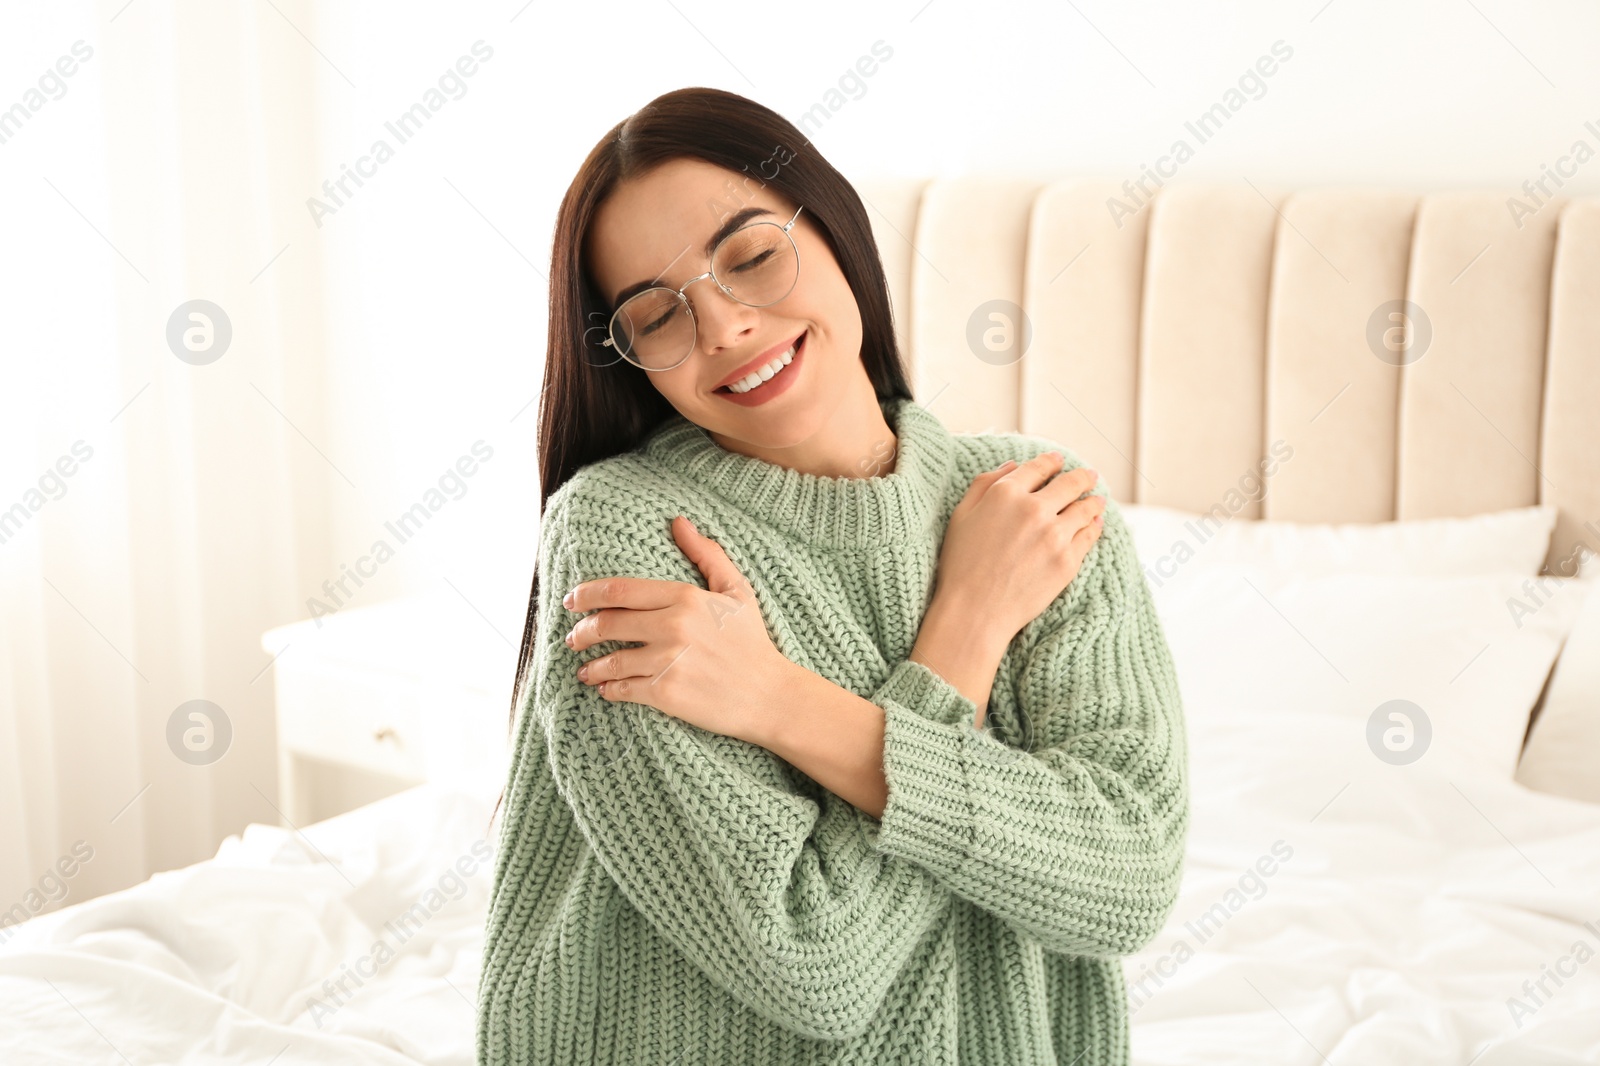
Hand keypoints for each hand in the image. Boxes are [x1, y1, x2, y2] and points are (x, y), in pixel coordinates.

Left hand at [563, 515, 793, 744]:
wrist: (769, 695)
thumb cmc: (752, 642)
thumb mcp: (737, 590)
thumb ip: (706, 554)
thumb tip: (678, 522)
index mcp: (684, 597)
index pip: (619, 590)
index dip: (587, 594)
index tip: (571, 600)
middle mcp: (672, 627)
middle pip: (606, 624)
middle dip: (581, 632)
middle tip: (574, 638)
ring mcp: (667, 662)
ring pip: (610, 661)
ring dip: (590, 666)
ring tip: (584, 670)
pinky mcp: (666, 694)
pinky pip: (622, 689)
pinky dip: (608, 689)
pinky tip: (605, 689)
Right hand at [933, 451, 1104, 649]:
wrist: (975, 612)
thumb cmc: (961, 565)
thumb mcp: (961, 516)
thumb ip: (984, 484)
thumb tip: (1012, 465)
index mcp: (1005, 494)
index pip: (1038, 467)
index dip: (1052, 461)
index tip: (1059, 461)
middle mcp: (1033, 509)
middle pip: (1069, 483)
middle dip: (1082, 476)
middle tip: (1090, 475)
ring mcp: (1054, 536)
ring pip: (1085, 508)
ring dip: (1093, 500)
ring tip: (1098, 499)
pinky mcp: (1068, 561)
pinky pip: (1089, 535)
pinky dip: (1095, 526)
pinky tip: (1096, 523)